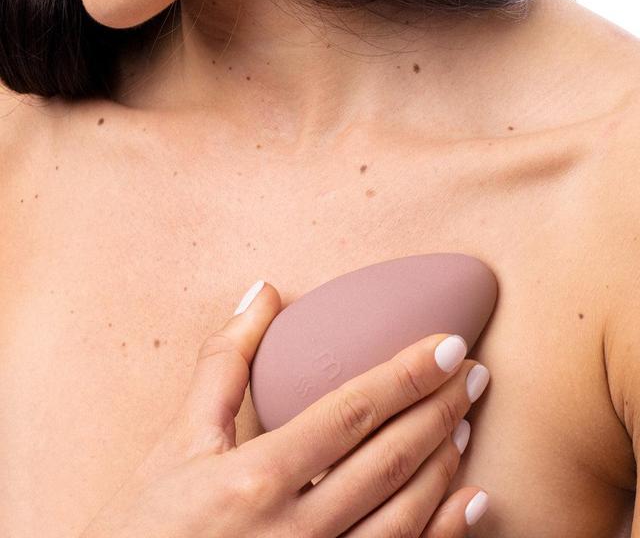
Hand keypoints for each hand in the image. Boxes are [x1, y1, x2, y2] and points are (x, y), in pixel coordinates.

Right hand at [80, 280, 489, 536]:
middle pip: (390, 458)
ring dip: (446, 463)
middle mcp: (295, 529)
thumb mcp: (177, 440)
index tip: (447, 344)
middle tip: (475, 373)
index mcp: (256, 477)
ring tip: (465, 419)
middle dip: (440, 409)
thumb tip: (260, 293)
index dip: (406, 375)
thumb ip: (223, 363)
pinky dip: (447, 531)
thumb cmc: (148, 523)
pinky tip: (474, 500)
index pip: (352, 411)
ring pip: (405, 513)